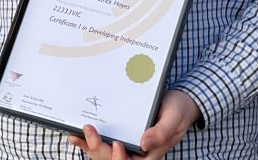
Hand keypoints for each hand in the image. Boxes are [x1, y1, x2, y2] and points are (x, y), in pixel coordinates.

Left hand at [68, 89, 198, 158]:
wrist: (180, 103)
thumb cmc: (179, 112)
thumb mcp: (173, 120)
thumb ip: (161, 132)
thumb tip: (144, 143)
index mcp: (149, 154)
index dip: (118, 158)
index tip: (116, 143)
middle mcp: (136, 153)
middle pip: (112, 159)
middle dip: (98, 148)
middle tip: (88, 130)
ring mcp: (128, 146)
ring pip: (104, 154)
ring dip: (90, 146)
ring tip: (78, 134)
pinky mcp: (122, 136)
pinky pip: (103, 143)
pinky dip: (90, 140)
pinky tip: (78, 135)